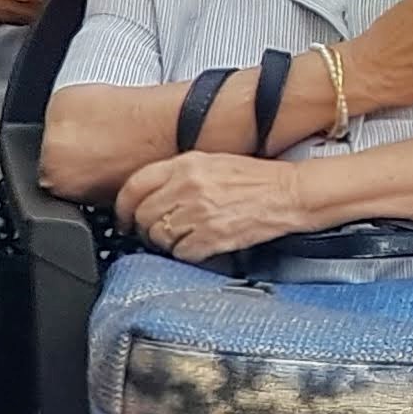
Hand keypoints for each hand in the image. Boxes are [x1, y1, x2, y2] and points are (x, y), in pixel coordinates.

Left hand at [120, 151, 326, 262]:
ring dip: (165, 242)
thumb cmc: (257, 178)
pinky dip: (186, 252)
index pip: (134, 186)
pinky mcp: (210, 237)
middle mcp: (189, 187)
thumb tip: (146, 193)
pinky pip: (180, 252)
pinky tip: (199, 243)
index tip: (124, 216)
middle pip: (143, 215)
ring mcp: (198, 213)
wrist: (290, 193)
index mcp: (187, 164)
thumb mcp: (213, 161)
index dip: (123, 206)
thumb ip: (177, 173)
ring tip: (183, 236)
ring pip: (158, 237)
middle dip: (145, 227)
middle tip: (156, 230)